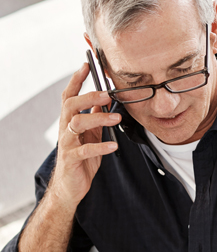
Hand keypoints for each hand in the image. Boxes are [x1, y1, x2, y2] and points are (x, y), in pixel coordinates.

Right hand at [51, 62, 121, 208]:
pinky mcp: (72, 159)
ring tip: (116, 118)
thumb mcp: (91, 135)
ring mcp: (67, 144)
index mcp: (70, 121)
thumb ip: (95, 118)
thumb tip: (104, 99)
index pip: (69, 95)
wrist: (71, 186)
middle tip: (108, 93)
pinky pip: (85, 150)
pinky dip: (100, 147)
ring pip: (77, 124)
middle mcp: (65, 129)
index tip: (87, 65)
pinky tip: (113, 145)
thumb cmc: (82, 159)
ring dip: (98, 118)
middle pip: (71, 105)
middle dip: (88, 96)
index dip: (77, 80)